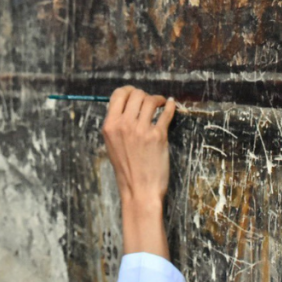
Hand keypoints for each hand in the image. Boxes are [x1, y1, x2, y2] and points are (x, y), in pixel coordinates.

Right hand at [102, 86, 175, 258]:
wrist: (139, 191)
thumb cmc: (126, 170)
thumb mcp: (112, 145)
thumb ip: (118, 125)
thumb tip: (128, 107)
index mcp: (110, 126)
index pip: (118, 95)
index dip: (129, 91)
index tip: (135, 93)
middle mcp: (124, 125)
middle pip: (136, 95)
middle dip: (144, 95)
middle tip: (150, 101)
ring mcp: (141, 130)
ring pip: (151, 101)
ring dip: (158, 99)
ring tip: (161, 103)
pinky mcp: (158, 136)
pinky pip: (166, 113)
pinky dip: (170, 106)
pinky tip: (171, 105)